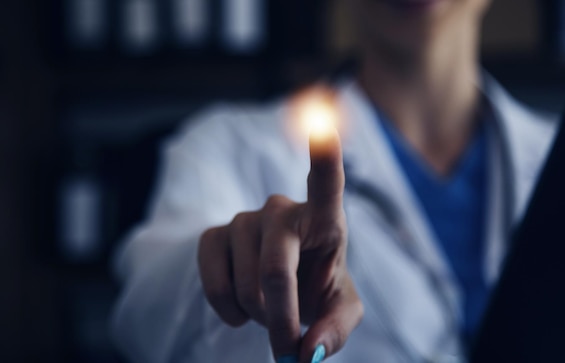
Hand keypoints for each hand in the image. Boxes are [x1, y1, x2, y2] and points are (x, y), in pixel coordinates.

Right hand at [198, 127, 362, 361]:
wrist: (281, 290)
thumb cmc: (318, 288)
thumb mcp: (341, 311)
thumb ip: (336, 330)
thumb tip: (309, 352)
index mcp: (325, 218)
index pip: (327, 181)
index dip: (324, 153)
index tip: (324, 119)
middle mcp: (282, 209)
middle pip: (274, 270)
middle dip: (281, 319)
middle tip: (288, 347)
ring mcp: (244, 219)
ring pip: (245, 284)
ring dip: (258, 315)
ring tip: (270, 311)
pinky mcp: (213, 235)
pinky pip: (212, 280)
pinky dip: (226, 308)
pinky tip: (239, 311)